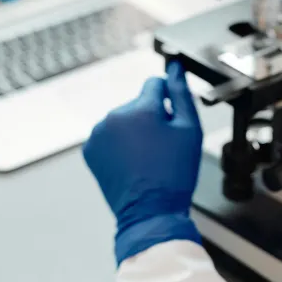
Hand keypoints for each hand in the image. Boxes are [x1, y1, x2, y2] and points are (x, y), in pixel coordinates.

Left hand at [83, 62, 203, 263]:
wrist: (150, 212)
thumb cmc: (174, 175)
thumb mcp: (190, 131)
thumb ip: (182, 93)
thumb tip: (175, 69)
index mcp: (141, 109)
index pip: (155, 84)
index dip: (168, 99)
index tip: (171, 119)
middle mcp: (115, 116)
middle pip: (138, 104)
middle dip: (150, 118)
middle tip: (162, 148)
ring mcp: (99, 134)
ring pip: (123, 120)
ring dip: (133, 132)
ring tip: (147, 158)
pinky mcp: (90, 150)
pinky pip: (109, 137)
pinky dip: (118, 145)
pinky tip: (131, 163)